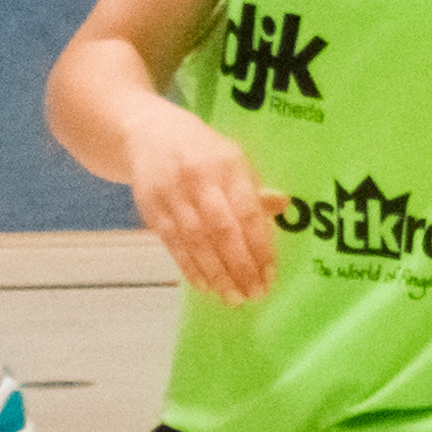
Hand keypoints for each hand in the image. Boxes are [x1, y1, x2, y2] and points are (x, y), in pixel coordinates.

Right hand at [127, 104, 294, 302]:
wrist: (146, 133)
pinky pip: (173, 245)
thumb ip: (254, 187)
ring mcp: (173, 195)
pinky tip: (206, 287)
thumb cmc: (200, 150)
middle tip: (254, 294)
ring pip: (197, 242)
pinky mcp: (152, 210)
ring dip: (216, 274)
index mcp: (227, 165)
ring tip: (233, 298)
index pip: (247, 211)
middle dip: (240, 266)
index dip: (260, 246)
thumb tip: (285, 207)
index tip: (271, 274)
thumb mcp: (231, 158)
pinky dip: (190, 268)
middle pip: (222, 231)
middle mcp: (199, 180)